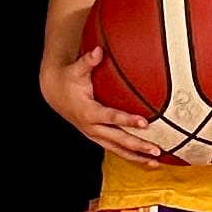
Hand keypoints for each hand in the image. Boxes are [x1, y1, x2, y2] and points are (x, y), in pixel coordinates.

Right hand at [41, 46, 164, 161]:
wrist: (55, 93)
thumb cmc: (69, 78)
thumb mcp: (76, 69)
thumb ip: (88, 61)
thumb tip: (99, 50)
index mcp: (88, 111)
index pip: (110, 117)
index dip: (127, 120)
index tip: (145, 123)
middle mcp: (91, 127)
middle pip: (117, 140)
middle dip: (137, 145)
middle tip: (157, 149)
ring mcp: (94, 135)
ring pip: (117, 150)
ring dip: (136, 156)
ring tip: (156, 161)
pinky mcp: (97, 138)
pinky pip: (115, 149)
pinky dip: (130, 156)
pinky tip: (146, 160)